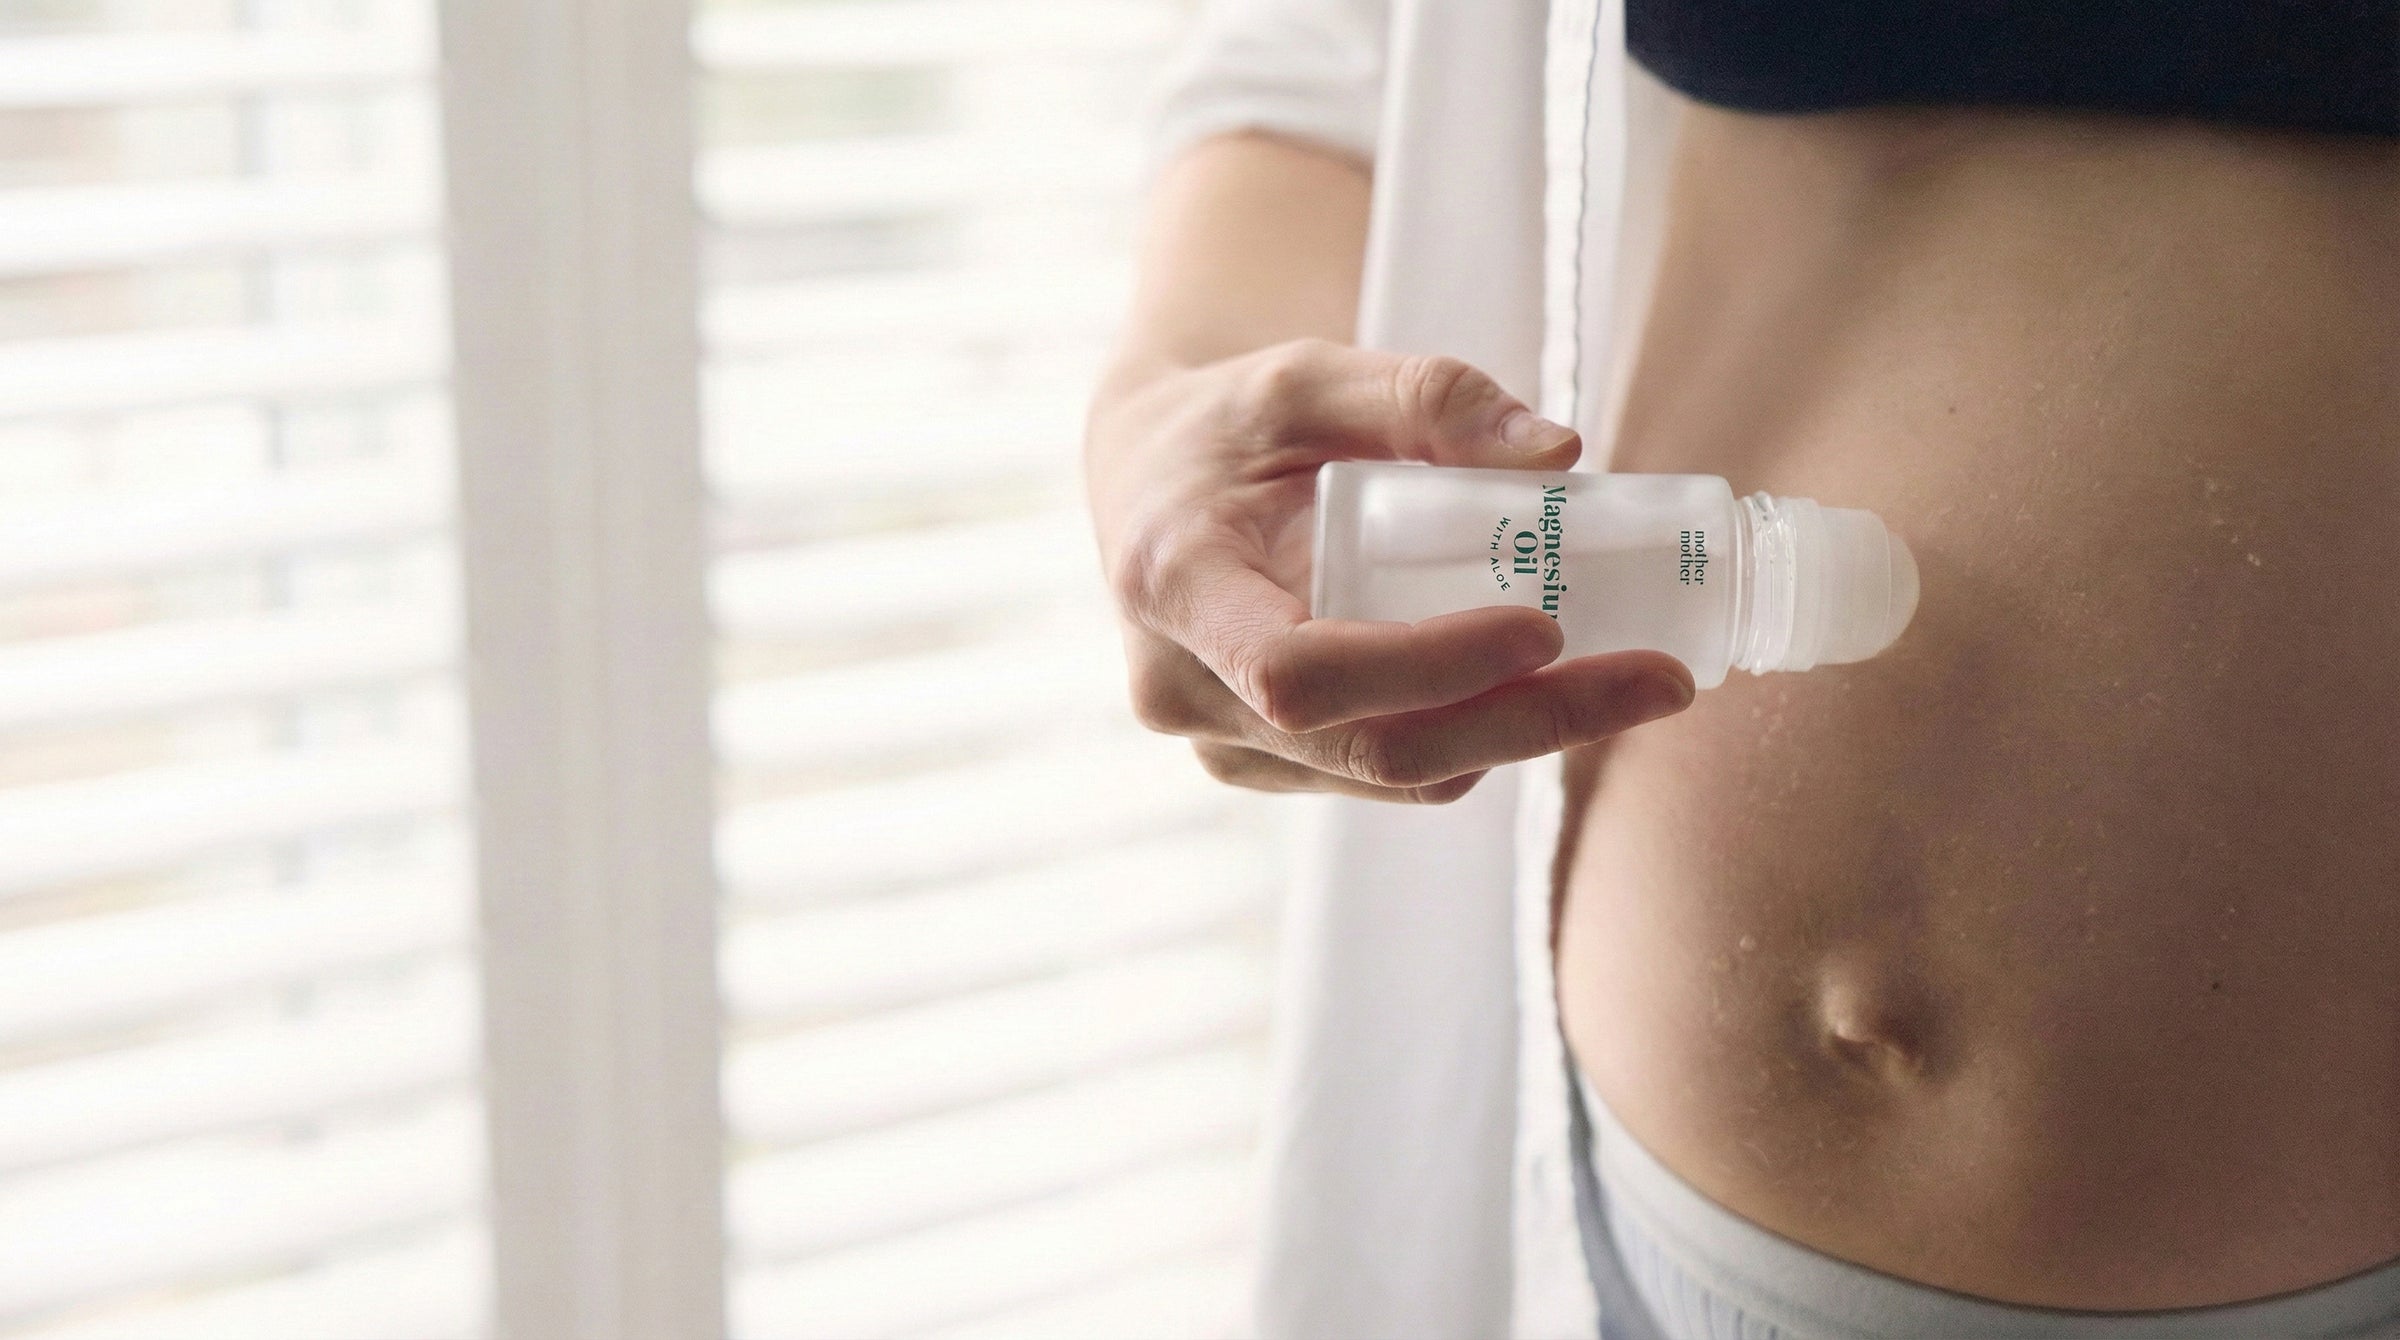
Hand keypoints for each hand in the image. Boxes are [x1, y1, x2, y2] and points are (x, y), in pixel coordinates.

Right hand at [1086, 338, 1695, 803]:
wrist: (1149, 482)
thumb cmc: (1228, 422)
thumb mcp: (1309, 374)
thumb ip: (1428, 395)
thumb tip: (1559, 454)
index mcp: (1175, 583)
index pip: (1299, 672)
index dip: (1427, 667)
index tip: (1545, 627)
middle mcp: (1184, 689)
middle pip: (1372, 747)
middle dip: (1530, 721)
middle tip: (1660, 679)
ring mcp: (1224, 744)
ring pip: (1396, 777)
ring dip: (1525, 735)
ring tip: (1636, 676)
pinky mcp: (1270, 766)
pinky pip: (1392, 774)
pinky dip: (1483, 738)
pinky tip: (1551, 687)